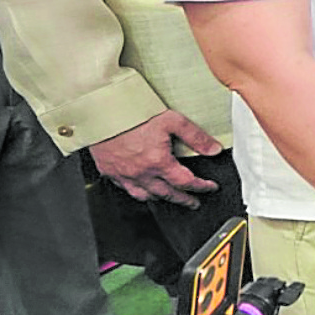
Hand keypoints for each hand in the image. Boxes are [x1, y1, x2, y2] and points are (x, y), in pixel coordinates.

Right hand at [89, 112, 222, 206]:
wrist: (101, 112)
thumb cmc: (132, 113)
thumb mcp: (172, 120)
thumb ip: (195, 136)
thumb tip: (213, 149)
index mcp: (158, 162)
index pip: (186, 182)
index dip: (202, 187)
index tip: (210, 187)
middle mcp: (141, 172)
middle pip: (167, 194)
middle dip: (184, 200)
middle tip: (193, 203)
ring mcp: (123, 174)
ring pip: (145, 195)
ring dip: (161, 198)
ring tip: (170, 197)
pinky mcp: (109, 170)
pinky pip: (125, 188)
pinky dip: (138, 191)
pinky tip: (141, 188)